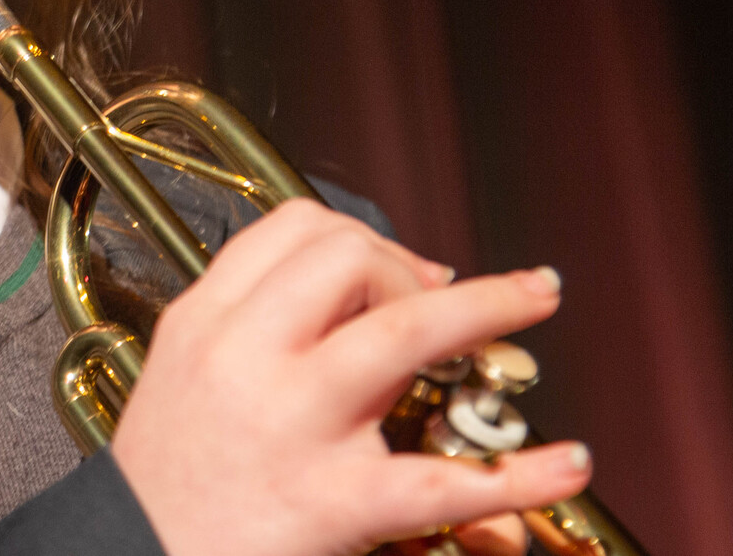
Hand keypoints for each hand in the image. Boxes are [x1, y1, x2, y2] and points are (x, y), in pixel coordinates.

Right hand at [110, 200, 591, 555]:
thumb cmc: (167, 484)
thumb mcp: (182, 372)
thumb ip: (252, 320)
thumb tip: (364, 285)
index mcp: (205, 323)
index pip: (291, 228)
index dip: (362, 237)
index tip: (399, 271)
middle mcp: (246, 359)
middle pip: (347, 258)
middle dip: (411, 267)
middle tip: (443, 303)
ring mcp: (293, 426)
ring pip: (404, 333)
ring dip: (488, 307)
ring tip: (539, 298)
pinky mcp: (331, 504)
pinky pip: (439, 482)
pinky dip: (517, 475)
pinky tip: (564, 461)